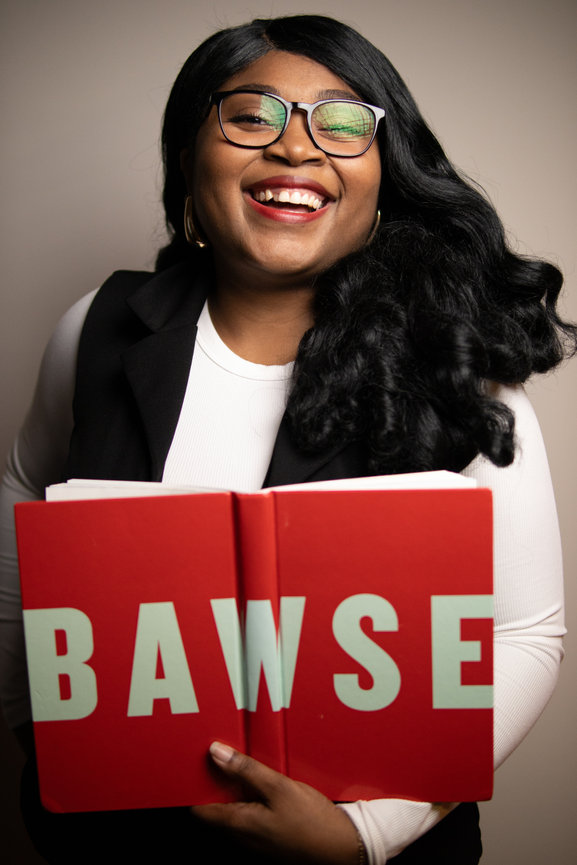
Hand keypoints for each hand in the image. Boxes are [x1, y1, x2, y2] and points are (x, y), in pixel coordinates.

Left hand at [191, 742, 362, 863]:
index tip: (196, 761)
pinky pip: (251, 812)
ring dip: (236, 786)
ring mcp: (256, 837)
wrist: (344, 848)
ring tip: (245, 762)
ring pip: (235, 808)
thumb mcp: (279, 788)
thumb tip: (216, 753)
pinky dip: (252, 795)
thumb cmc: (313, 822)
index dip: (195, 783)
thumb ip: (246, 770)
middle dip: (217, 780)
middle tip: (222, 752)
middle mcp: (242, 835)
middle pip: (217, 805)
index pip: (200, 806)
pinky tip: (265, 780)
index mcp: (238, 824)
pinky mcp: (270, 835)